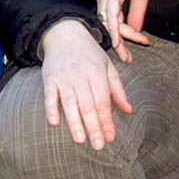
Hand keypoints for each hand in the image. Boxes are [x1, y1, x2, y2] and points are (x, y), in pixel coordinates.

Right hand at [38, 18, 134, 148]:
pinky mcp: (49, 78)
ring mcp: (63, 76)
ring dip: (75, 122)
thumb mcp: (108, 66)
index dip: (107, 120)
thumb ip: (118, 89)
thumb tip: (129, 110)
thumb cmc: (89, 54)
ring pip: (70, 102)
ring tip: (80, 139)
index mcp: (97, 72)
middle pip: (87, 105)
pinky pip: (49, 96)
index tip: (111, 137)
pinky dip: (51, 109)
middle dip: (94, 126)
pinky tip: (55, 123)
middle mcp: (80, 75)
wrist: (64, 33)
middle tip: (98, 145)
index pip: (103, 101)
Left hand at [95, 0, 155, 61]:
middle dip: (119, 43)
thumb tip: (138, 29)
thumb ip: (137, 13)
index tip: (139, 45)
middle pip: (108, 25)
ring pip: (108, 23)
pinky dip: (114, 30)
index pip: (113, 22)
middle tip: (127, 58)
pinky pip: (110, 16)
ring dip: (118, 40)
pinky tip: (118, 41)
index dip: (124, 36)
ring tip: (126, 54)